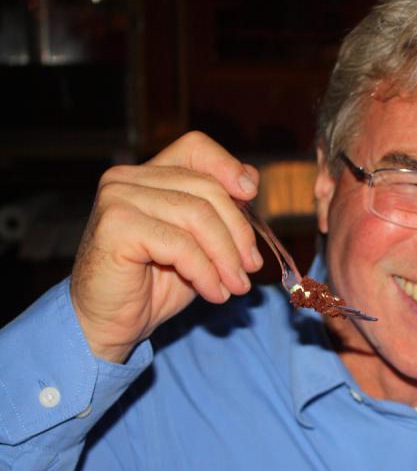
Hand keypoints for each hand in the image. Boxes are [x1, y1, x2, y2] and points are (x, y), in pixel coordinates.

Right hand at [70, 131, 263, 362]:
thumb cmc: (155, 284)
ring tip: (236, 285)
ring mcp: (118, 198)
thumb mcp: (199, 243)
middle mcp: (127, 178)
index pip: (195, 147)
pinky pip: (180, 245)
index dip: (228, 167)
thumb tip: (250, 181)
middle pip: (206, 188)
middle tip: (251, 268)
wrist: (110, 323)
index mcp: (148, 174)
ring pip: (198, 216)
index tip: (252, 196)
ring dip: (226, 257)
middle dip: (239, 231)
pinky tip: (214, 293)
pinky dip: (205, 272)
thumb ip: (219, 211)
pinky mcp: (116, 226)